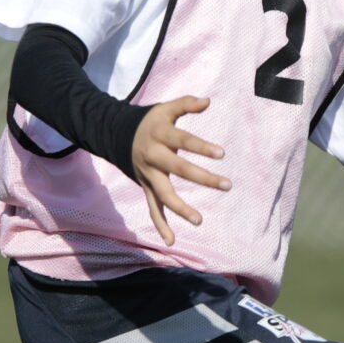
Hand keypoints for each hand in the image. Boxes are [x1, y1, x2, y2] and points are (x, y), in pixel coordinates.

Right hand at [133, 95, 228, 245]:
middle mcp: (153, 157)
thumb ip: (185, 104)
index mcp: (160, 136)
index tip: (222, 154)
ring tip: (199, 220)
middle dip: (203, 178)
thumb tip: (207, 101)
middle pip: (179, 170)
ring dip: (181, 209)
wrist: (116, 135)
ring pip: (163, 195)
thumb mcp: (164, 109)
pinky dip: (161, 225)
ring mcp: (148, 175)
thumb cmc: (150, 122)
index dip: (201, 147)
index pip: (183, 141)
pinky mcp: (146, 187)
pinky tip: (171, 241)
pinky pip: (153, 208)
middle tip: (227, 185)